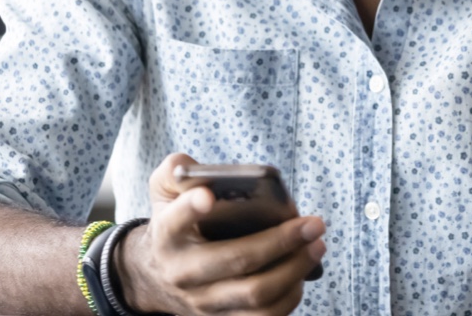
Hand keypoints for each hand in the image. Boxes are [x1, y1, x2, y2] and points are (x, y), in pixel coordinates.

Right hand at [116, 153, 325, 315]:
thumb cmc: (173, 222)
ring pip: (256, 295)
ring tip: (317, 247)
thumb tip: (198, 169)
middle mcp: (184, 272)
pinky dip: (289, 298)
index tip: (209, 196)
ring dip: (294, 271)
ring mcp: (204, 301)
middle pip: (236, 260)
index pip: (176, 221)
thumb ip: (175, 171)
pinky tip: (303, 273)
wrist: (155, 276)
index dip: (191, 208)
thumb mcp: (163, 191)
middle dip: (281, 241)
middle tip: (313, 224)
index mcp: (167, 235)